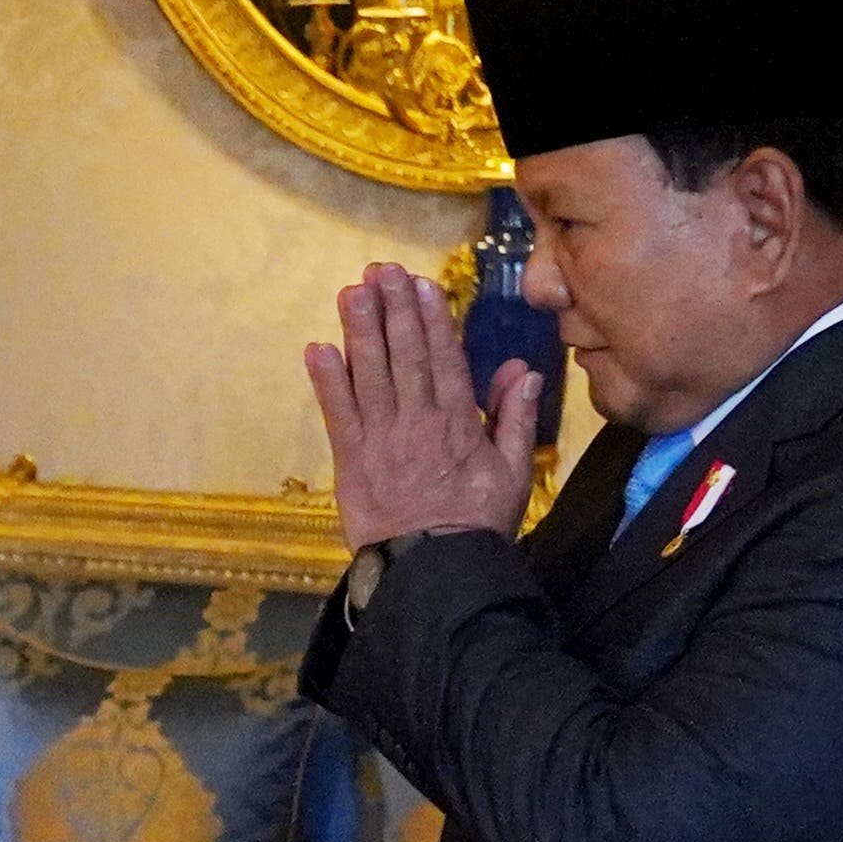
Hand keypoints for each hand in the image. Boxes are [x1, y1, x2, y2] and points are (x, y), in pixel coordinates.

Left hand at [305, 262, 540, 550]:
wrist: (435, 571)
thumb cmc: (476, 524)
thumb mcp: (514, 473)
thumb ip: (517, 419)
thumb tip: (524, 370)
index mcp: (460, 423)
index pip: (445, 358)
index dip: (432, 318)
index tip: (422, 284)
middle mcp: (419, 422)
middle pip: (405, 355)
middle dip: (393, 309)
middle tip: (381, 270)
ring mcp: (383, 439)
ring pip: (370, 374)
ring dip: (360, 330)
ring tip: (351, 292)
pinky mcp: (351, 461)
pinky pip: (337, 414)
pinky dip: (327, 381)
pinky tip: (317, 348)